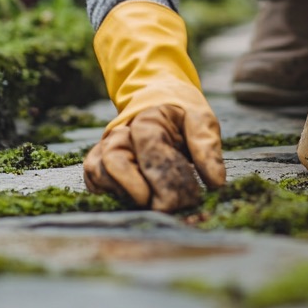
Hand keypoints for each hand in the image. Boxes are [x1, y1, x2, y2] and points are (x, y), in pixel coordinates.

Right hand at [83, 0, 226, 210]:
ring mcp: (108, 145)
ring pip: (98, 170)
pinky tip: (131, 202)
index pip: (148, 148)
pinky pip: (92, 178)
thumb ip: (207, 147)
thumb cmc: (182, 112)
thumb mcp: (202, 119)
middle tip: (164, 208)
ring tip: (146, 205)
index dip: (160, 176)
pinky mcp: (100, 160)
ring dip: (120, 193)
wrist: (159, 99)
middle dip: (137, 190)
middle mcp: (122, 131)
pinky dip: (107, 193)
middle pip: (116, 161)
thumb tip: (215, 183)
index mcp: (148, 118)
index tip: (177, 200)